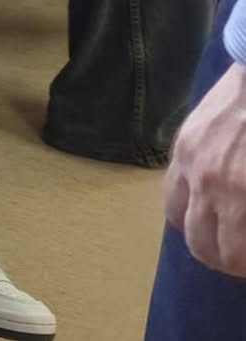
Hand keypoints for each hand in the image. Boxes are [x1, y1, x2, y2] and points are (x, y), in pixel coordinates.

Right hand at [163, 62, 245, 275]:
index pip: (232, 256)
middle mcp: (208, 184)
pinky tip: (207, 203)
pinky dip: (187, 206)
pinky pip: (172, 189)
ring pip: (178, 220)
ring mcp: (190, 161)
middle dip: (226, 261)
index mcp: (240, 196)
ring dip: (201, 236)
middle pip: (202, 246)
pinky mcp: (183, 143)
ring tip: (223, 235)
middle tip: (242, 257)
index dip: (243, 266)